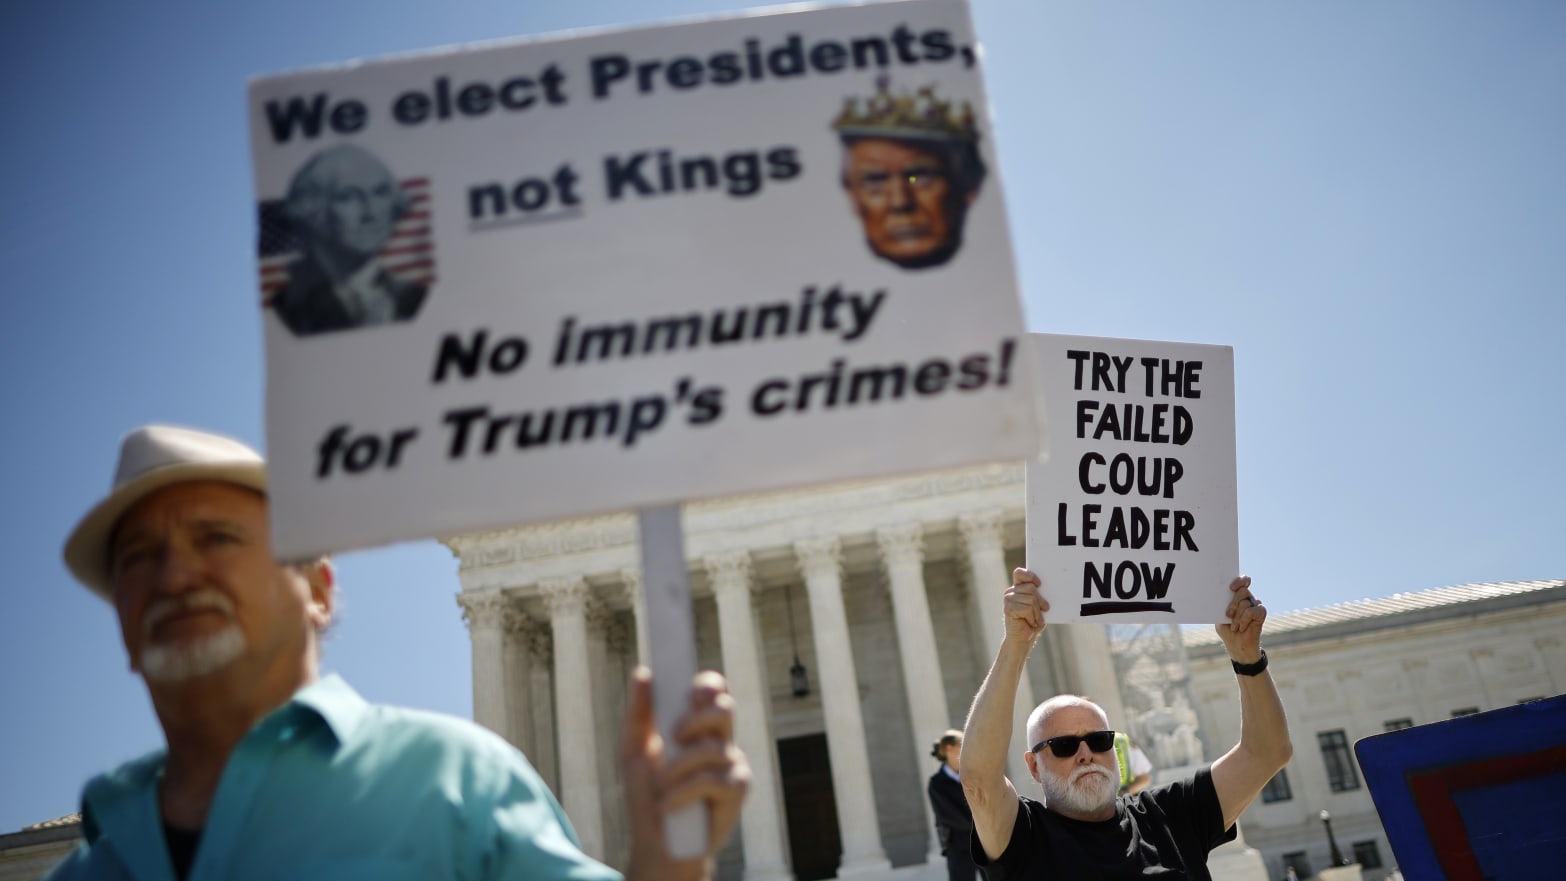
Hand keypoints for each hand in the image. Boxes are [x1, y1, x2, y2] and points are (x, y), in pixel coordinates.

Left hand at [622, 667, 749, 878]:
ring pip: (713, 748)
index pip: (713, 692)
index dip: (707, 684)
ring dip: (678, 767)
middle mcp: (721, 741)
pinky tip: (668, 805)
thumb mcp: (634, 750)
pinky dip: (684, 791)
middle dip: (697, 718)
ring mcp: (733, 765)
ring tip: (662, 787)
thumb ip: (639, 712)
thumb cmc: (648, 795)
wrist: (656, 843)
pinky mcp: (738, 792)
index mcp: (699, 726)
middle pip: (724, 709)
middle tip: (673, 735)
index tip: (690, 689)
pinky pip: (712, 779)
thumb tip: (644, 672)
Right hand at [1004, 568, 1048, 643]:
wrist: (1023, 639)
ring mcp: (1008, 599)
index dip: (1030, 575)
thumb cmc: (1033, 622)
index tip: (1039, 584)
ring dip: (1037, 613)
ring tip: (1036, 620)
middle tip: (1045, 610)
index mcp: (1018, 588)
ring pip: (1031, 599)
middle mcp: (1011, 592)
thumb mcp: (1038, 606)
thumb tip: (1047, 589)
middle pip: (1031, 588)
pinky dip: (1032, 618)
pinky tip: (1030, 623)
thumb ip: (1039, 597)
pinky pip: (1027, 609)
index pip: (1019, 573)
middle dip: (1041, 601)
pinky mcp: (1008, 608)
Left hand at [1214, 575, 1264, 663]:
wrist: (1237, 645)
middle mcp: (1248, 599)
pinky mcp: (1261, 614)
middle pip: (1243, 591)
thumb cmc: (1227, 630)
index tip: (1231, 587)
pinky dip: (1244, 620)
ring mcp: (1255, 606)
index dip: (1239, 580)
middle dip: (1233, 604)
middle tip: (1228, 615)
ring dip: (1237, 617)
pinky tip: (1242, 628)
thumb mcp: (1220, 616)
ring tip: (1234, 627)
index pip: (1242, 581)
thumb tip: (1219, 595)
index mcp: (1237, 596)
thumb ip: (1221, 605)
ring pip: (1245, 603)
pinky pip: (1252, 611)